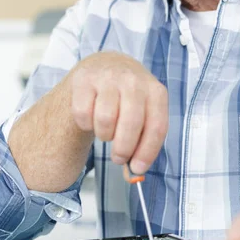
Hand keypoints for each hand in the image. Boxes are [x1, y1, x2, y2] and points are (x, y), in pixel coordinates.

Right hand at [70, 52, 167, 172]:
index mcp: (155, 91)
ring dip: (104, 135)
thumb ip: (142, 143)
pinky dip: (86, 124)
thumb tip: (134, 173)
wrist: (107, 66)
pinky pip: (83, 113)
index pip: (156, 127)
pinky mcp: (84, 79)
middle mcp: (133, 81)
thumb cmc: (129, 98)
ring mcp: (108, 77)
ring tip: (107, 131)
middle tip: (119, 157)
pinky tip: (92, 118)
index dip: (147, 152)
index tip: (137, 169)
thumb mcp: (144, 113)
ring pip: (105, 120)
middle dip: (123, 149)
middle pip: (131, 123)